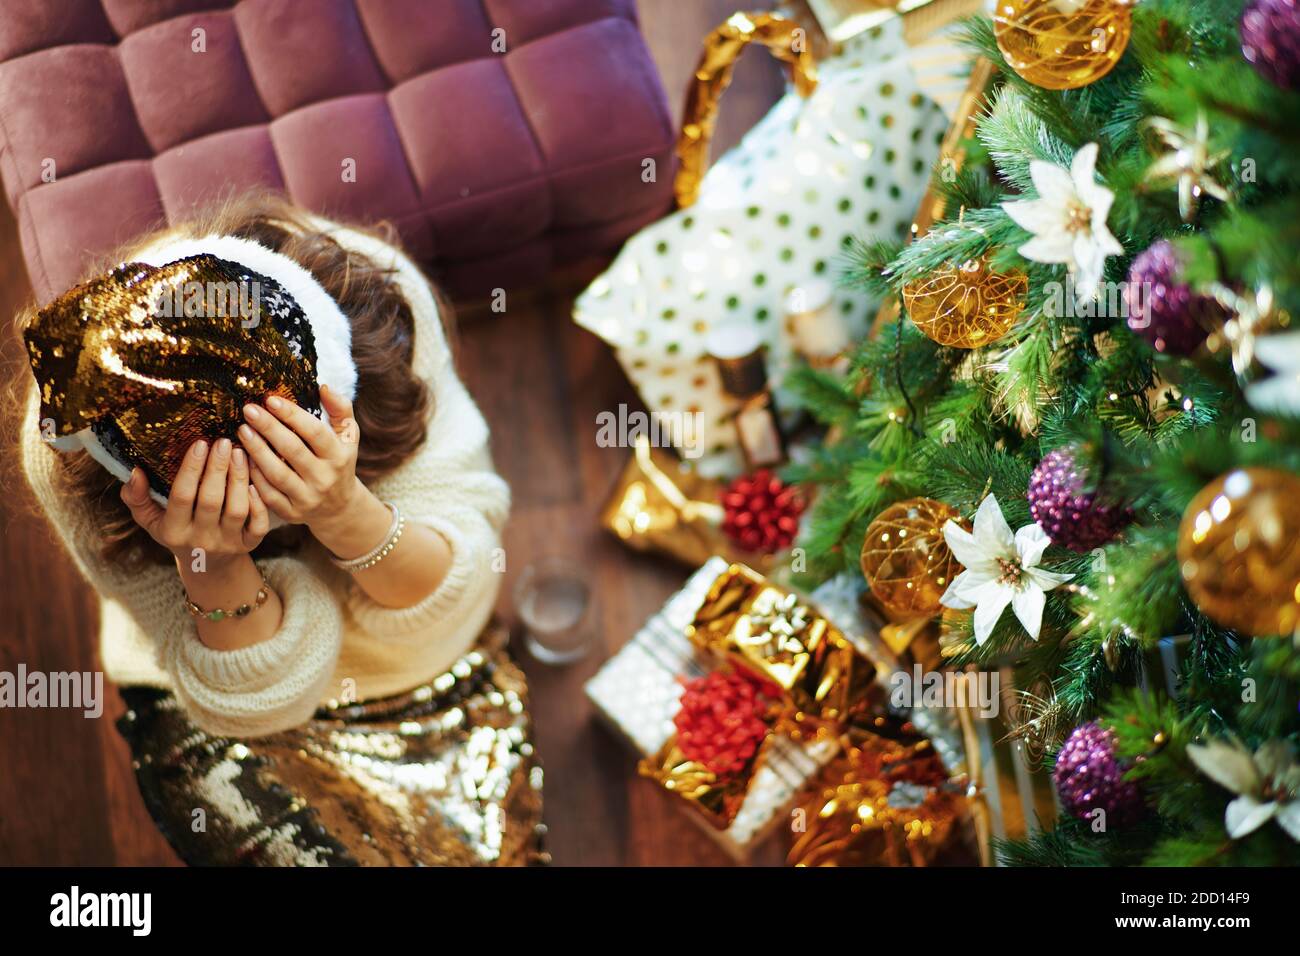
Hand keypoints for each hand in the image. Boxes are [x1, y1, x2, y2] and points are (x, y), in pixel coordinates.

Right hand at [121, 439, 269, 561]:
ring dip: (239, 479)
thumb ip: (136, 497)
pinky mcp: (249, 545)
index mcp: (174, 531)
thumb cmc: (177, 531)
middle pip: (211, 500)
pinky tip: (255, 481)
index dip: (191, 469)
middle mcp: (201, 540)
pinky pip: (258, 525)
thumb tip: (135, 472)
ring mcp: (227, 543)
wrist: (207, 565)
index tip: (199, 443)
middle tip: (224, 441)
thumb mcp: (150, 519)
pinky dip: (259, 504)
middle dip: (218, 468)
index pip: (182, 496)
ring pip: (237, 509)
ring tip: (240, 453)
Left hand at [239, 385, 361, 529]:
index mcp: (339, 456)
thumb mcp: (348, 436)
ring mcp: (308, 498)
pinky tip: (241, 458)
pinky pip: (267, 494)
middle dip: (268, 428)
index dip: (292, 415)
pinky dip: (253, 476)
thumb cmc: (339, 461)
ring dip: (256, 451)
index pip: (315, 432)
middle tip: (248, 410)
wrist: (340, 508)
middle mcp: (325, 478)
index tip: (270, 399)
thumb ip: (340, 409)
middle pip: (292, 451)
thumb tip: (323, 387)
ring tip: (241, 430)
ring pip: (276, 474)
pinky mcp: (292, 513)